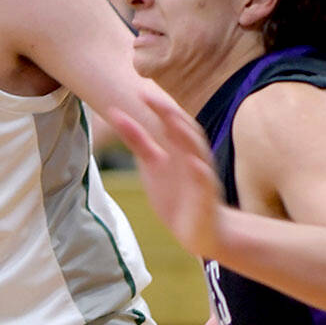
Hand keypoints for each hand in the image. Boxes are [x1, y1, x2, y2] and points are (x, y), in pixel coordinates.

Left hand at [111, 87, 226, 260]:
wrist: (200, 232)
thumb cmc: (176, 196)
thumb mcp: (152, 166)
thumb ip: (139, 142)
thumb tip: (118, 115)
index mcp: (178, 150)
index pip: (170, 124)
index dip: (158, 108)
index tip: (141, 92)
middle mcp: (192, 158)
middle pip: (186, 131)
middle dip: (171, 115)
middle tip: (153, 99)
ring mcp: (201, 177)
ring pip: (198, 152)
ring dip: (186, 137)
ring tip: (173, 123)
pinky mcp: (206, 199)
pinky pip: (207, 183)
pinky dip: (201, 172)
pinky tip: (194, 164)